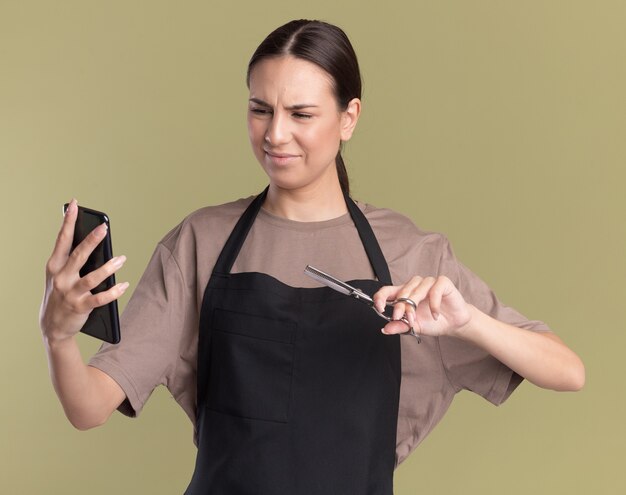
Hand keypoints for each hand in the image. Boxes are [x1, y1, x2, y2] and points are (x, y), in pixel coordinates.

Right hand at [39, 199, 128, 343]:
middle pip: (78, 255)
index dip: (68, 221)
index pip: (62, 239)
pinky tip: (123, 285)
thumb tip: (92, 240)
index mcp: (54, 266)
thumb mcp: (58, 275)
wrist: (52, 326)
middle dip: (92, 240)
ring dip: (109, 268)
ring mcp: (70, 293)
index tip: (75, 204)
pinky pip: (100, 299)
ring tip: (122, 259)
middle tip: (104, 227)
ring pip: (92, 278)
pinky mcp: (80, 307)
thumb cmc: (59, 294)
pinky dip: (113, 292)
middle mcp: (60, 278)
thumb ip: (71, 259)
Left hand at [373, 276, 471, 337]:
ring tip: (417, 319)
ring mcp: (428, 282)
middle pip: (402, 292)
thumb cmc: (434, 321)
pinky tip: (435, 315)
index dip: (380, 297)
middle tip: (400, 318)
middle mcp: (415, 285)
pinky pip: (434, 290)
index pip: (387, 290)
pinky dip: (433, 304)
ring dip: (414, 305)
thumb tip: (385, 329)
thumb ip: (400, 326)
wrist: (455, 323)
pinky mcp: (442, 282)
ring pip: (416, 289)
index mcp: (405, 293)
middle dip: (400, 307)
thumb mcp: (415, 326)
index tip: (379, 308)